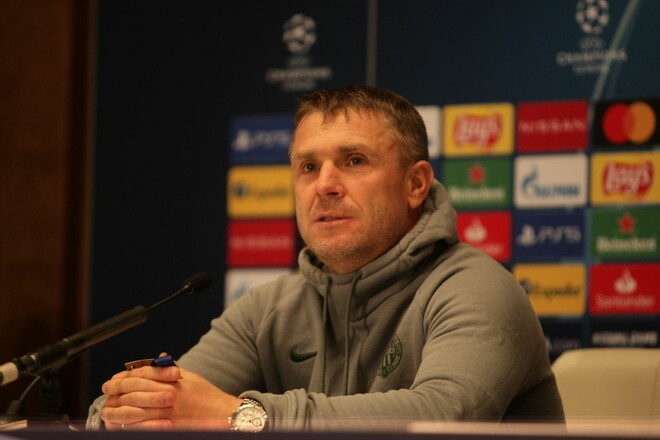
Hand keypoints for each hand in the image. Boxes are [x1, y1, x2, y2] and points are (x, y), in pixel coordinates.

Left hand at [100, 364, 242, 429]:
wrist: (222, 414)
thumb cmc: (207, 395)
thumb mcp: (190, 377)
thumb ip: (171, 369)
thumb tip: (159, 358)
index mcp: (173, 380)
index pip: (143, 373)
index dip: (125, 375)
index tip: (115, 378)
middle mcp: (169, 394)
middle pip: (135, 391)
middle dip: (117, 391)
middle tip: (106, 390)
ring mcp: (168, 412)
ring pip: (135, 411)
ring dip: (118, 410)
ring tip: (107, 410)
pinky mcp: (169, 427)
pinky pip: (143, 426)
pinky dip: (129, 425)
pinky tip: (120, 424)